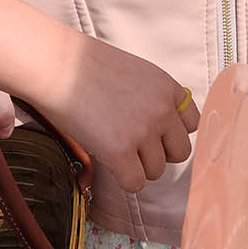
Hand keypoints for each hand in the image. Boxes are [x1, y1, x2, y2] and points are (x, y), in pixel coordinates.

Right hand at [53, 46, 198, 192]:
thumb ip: (154, 98)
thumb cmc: (85, 66)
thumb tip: (160, 129)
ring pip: (156, 171)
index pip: (192, 125)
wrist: (55, 65)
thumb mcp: (135, 73)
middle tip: (131, 144)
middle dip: (158, 153)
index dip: (169, 131)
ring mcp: (143, 131)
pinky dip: (122, 179)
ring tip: (112, 146)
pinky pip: (135, 183)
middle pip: (180, 152)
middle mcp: (162, 110)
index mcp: (168, 88)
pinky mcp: (120, 151)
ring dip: (136, 166)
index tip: (150, 131)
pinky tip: (107, 160)